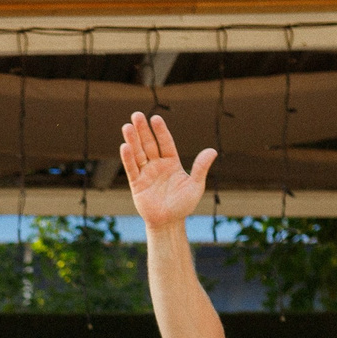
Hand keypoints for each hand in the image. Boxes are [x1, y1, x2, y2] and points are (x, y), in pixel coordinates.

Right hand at [118, 110, 216, 228]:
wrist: (169, 223)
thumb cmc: (183, 205)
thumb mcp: (195, 185)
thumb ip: (200, 167)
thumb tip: (212, 150)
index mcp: (171, 163)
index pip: (165, 143)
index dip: (161, 131)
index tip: (155, 118)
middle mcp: (157, 165)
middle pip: (149, 144)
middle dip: (143, 130)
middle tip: (136, 114)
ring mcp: (146, 174)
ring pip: (138, 154)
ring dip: (132, 140)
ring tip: (127, 126)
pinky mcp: (137, 184)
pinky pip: (132, 169)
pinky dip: (128, 158)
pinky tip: (125, 146)